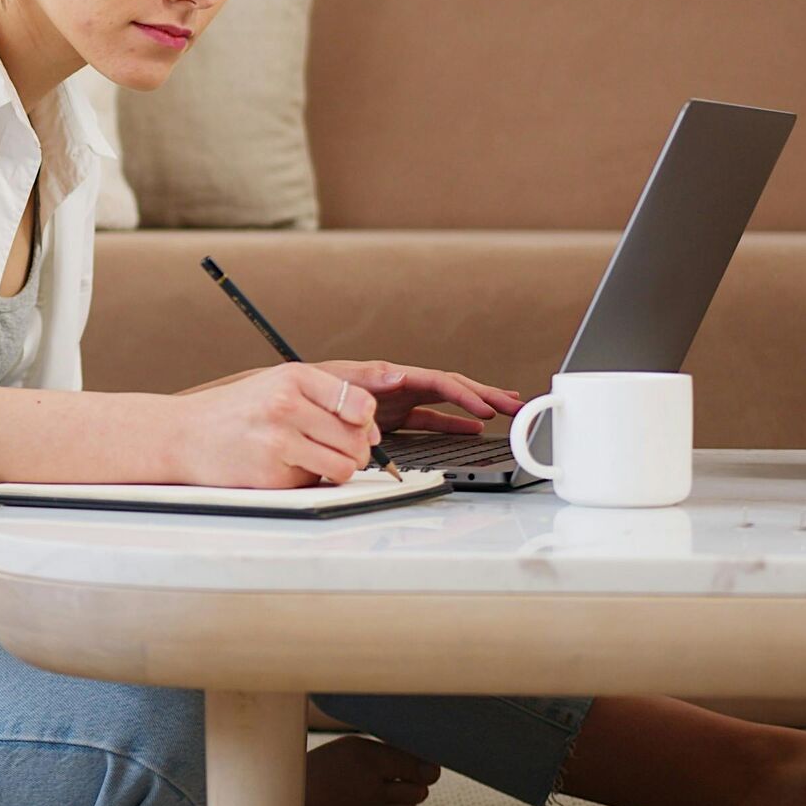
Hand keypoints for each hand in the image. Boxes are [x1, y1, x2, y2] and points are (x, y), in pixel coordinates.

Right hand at [168, 362, 382, 487]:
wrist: (184, 434)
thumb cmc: (235, 410)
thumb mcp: (277, 383)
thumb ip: (325, 397)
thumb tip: (371, 430)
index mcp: (293, 377)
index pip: (360, 403)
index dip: (366, 421)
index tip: (358, 426)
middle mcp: (286, 406)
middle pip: (357, 438)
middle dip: (356, 449)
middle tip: (335, 448)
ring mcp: (278, 442)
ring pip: (344, 466)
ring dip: (338, 468)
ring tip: (315, 458)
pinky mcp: (272, 475)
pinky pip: (315, 483)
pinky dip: (308, 479)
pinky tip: (285, 465)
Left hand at [311, 360, 522, 435]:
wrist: (289, 401)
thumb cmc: (311, 387)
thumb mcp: (337, 380)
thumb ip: (367, 379)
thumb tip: (397, 375)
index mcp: (392, 375)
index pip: (439, 382)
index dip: (465, 395)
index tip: (486, 409)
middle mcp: (401, 386)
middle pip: (452, 387)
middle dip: (485, 394)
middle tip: (516, 404)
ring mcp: (400, 402)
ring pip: (447, 402)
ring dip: (476, 406)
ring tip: (507, 410)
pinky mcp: (394, 417)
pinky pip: (432, 419)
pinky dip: (453, 424)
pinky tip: (473, 430)